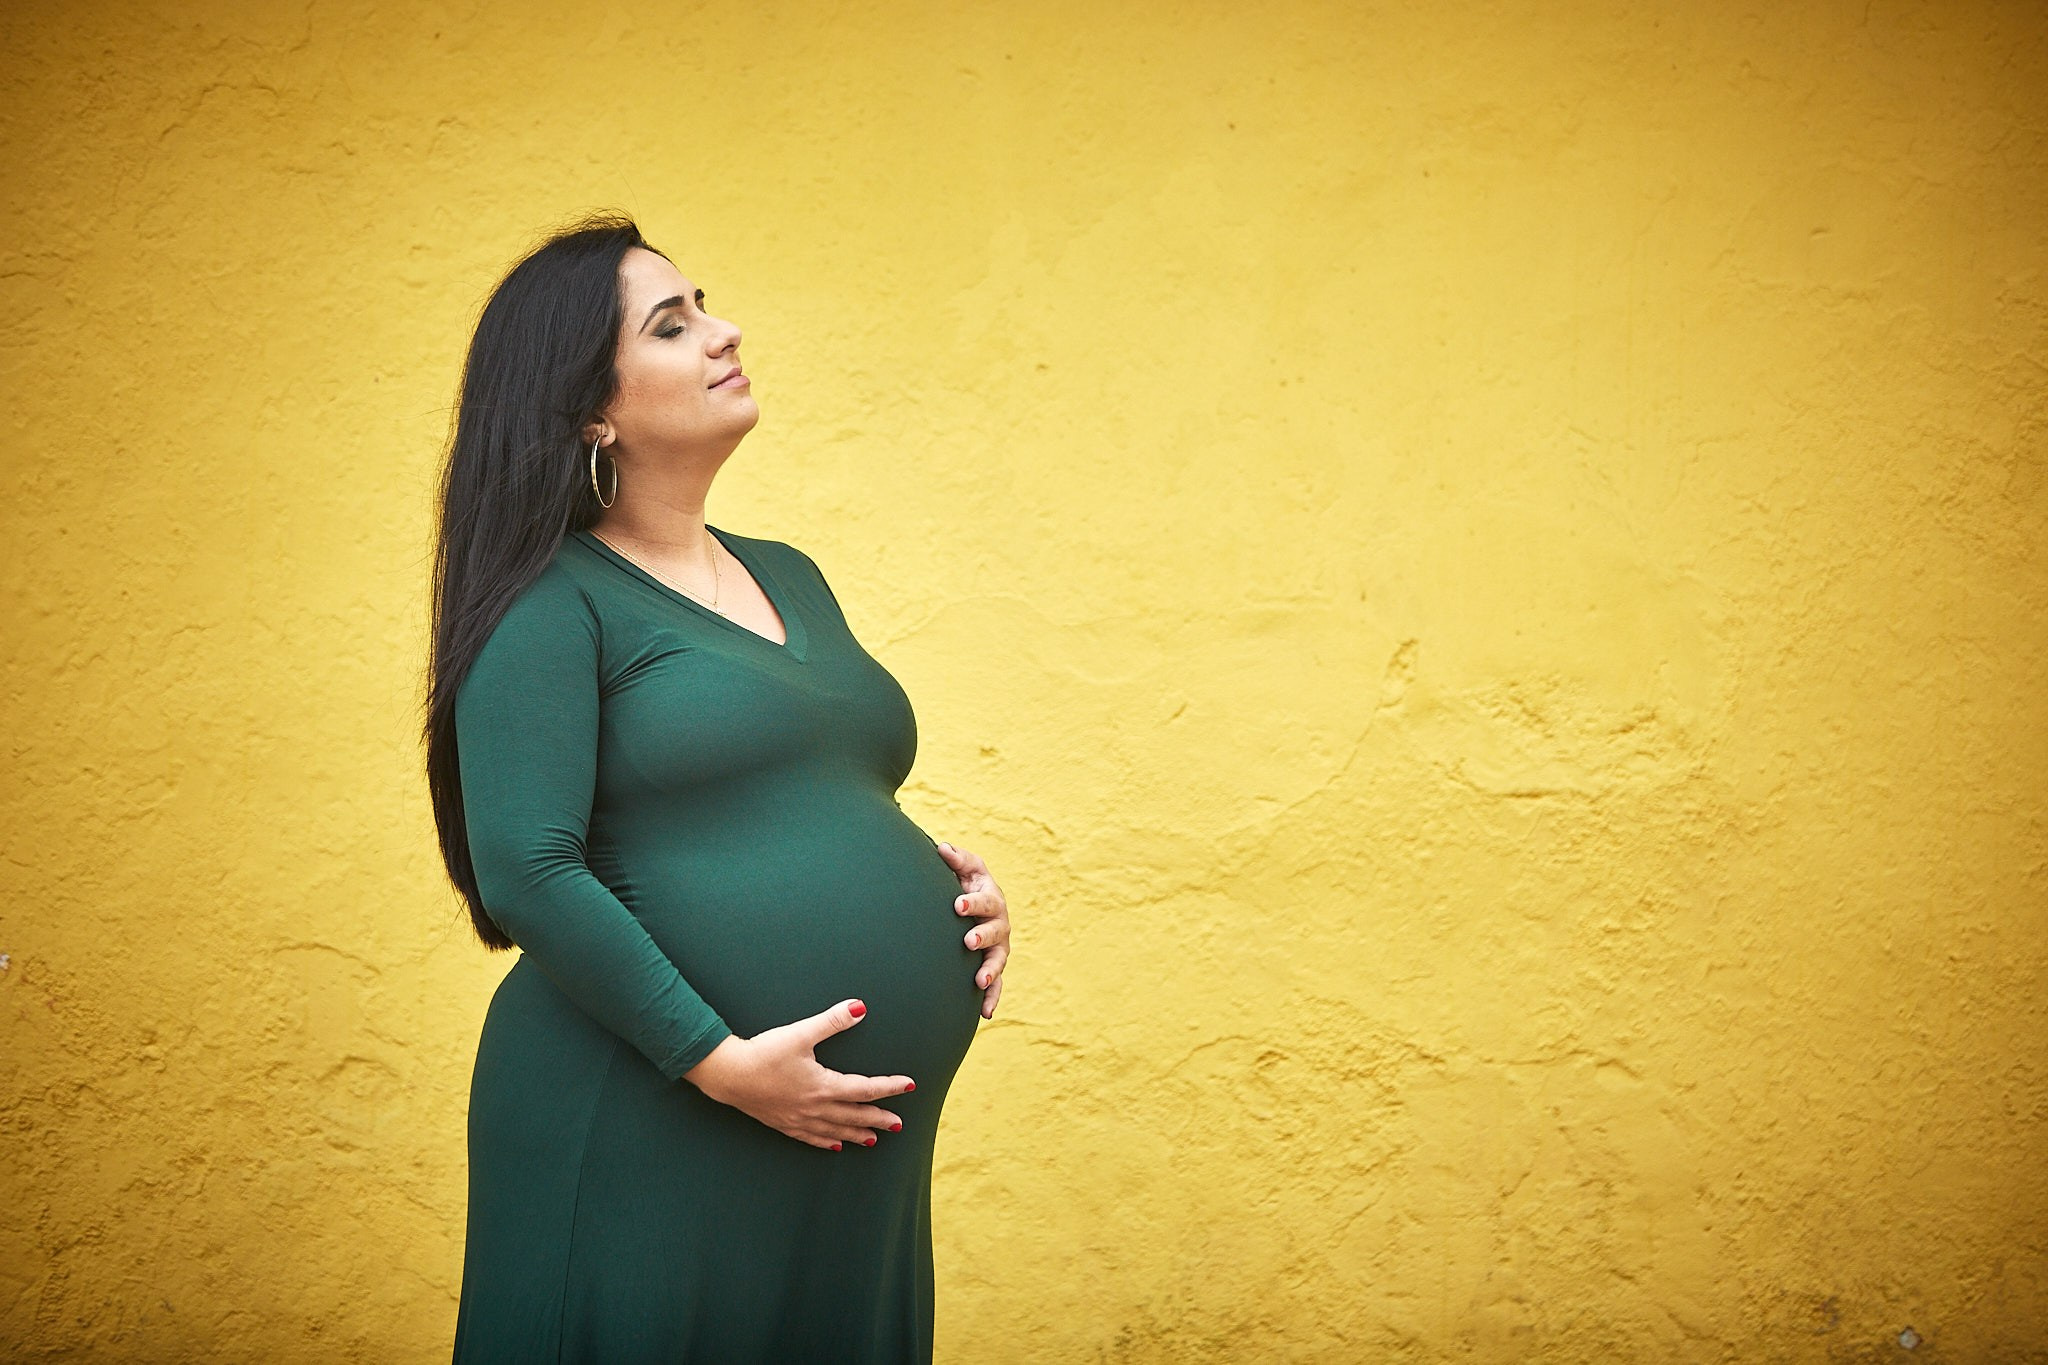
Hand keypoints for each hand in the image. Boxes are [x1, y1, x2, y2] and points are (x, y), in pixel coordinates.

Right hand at [681, 999, 914, 1150]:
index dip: (890, 1087)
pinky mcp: (782, 1123)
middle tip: (898, 1125)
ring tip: (874, 1140)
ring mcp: (798, 1119)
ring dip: (856, 1133)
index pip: (866, 1088)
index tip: (910, 1085)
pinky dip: (826, 1141)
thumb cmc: (763, 1053)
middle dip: (878, 1118)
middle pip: (854, 1115)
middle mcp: (815, 1107)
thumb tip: (860, 1007)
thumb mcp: (800, 1033)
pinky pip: (811, 1137)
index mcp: (823, 1086)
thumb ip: (832, 1021)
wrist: (727, 1075)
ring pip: (835, 1130)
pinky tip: (834, 1145)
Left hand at [936, 841, 1009, 1018]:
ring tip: (979, 981)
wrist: (973, 906)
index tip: (957, 905)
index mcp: (991, 898)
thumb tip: (942, 848)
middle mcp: (999, 923)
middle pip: (995, 930)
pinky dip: (993, 998)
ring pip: (998, 959)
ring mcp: (998, 947)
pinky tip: (985, 1014)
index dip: (973, 902)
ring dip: (990, 970)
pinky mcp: (992, 966)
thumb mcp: (965, 868)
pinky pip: (997, 985)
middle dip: (982, 935)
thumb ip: (956, 859)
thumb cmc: (967, 883)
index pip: (985, 899)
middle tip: (968, 941)